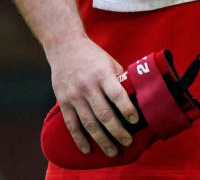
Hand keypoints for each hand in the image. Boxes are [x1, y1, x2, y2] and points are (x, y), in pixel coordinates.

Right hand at [45, 37, 138, 157]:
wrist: (65, 47)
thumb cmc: (93, 56)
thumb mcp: (110, 63)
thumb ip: (120, 80)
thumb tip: (136, 97)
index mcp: (103, 74)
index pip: (117, 94)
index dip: (127, 109)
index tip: (135, 121)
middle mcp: (88, 86)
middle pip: (104, 113)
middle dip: (117, 131)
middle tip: (128, 143)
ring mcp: (74, 95)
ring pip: (89, 122)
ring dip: (101, 139)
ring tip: (112, 151)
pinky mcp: (63, 101)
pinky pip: (71, 124)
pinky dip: (79, 138)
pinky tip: (88, 149)